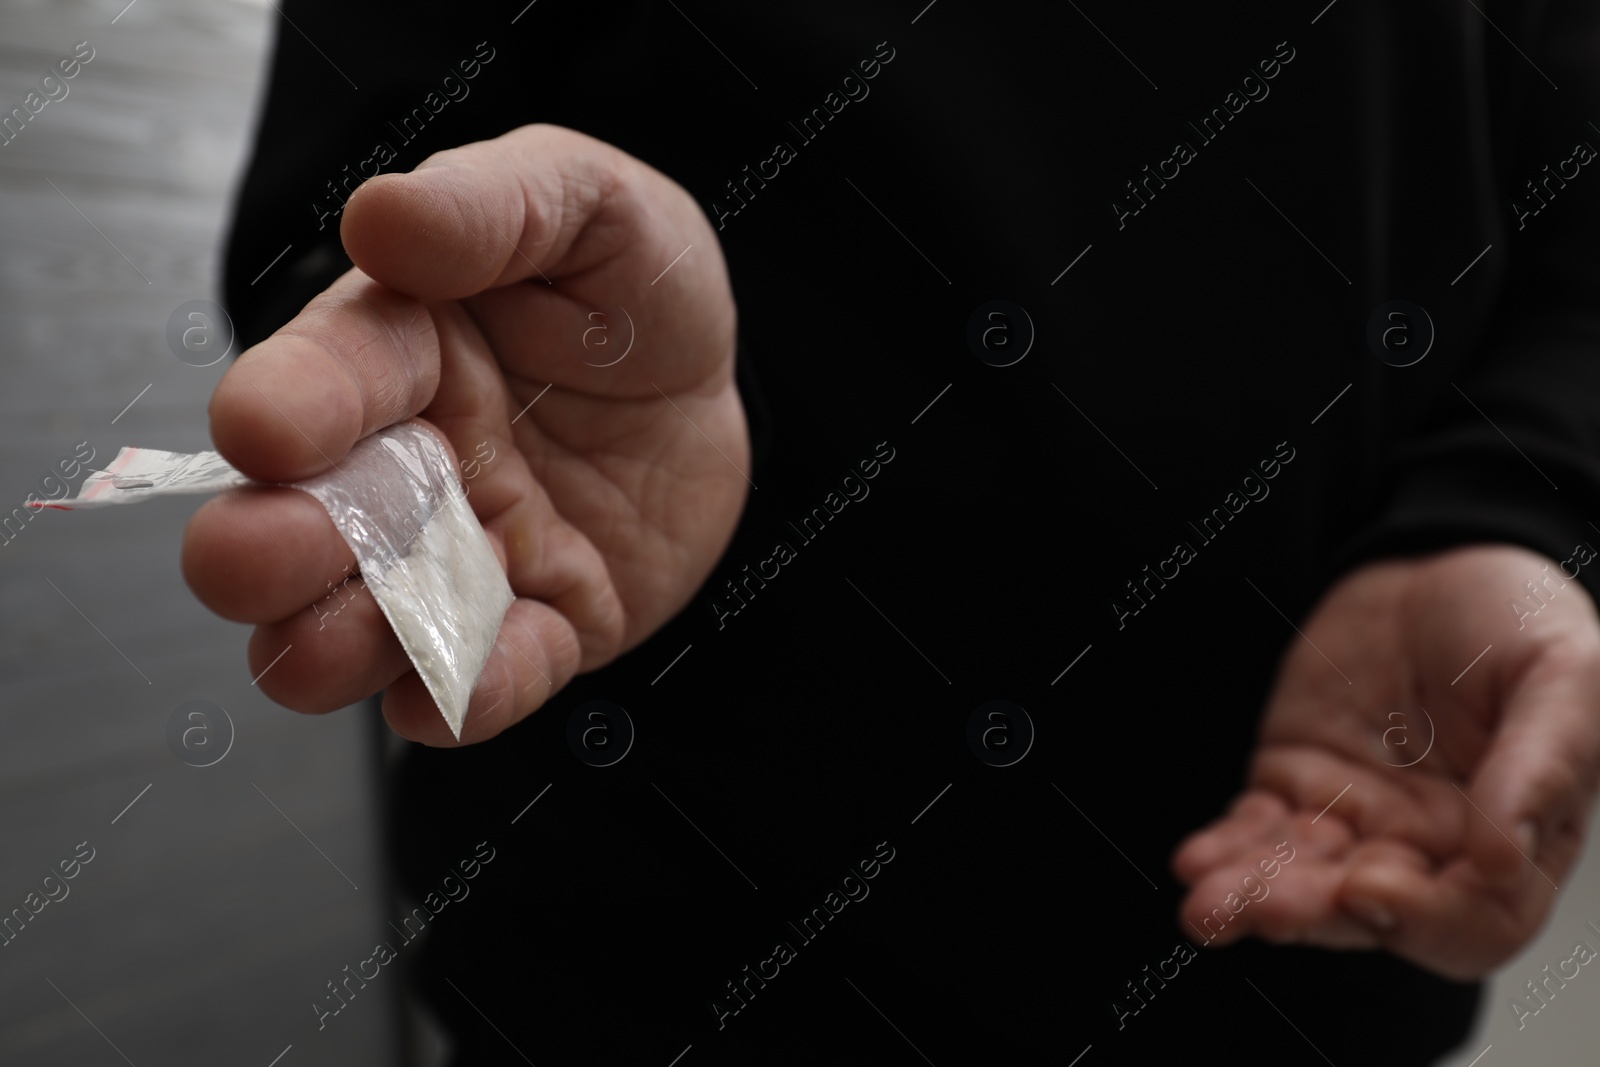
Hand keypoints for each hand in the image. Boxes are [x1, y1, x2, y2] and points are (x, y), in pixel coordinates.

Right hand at [182, 124, 747, 744]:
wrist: (712, 386)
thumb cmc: (632, 288)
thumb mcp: (589, 207)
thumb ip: (493, 206)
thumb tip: (383, 216)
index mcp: (400, 347)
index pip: (333, 372)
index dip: (293, 401)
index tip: (264, 429)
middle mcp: (411, 461)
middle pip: (313, 515)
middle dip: (270, 546)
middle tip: (249, 561)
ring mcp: (467, 553)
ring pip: (373, 617)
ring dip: (334, 641)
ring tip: (319, 652)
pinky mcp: (539, 621)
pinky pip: (496, 673)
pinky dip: (470, 692)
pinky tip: (445, 694)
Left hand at [1172, 545, 1599, 977]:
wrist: (1440, 567)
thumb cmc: (1519, 622)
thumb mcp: (1564, 674)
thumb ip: (1546, 763)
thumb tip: (1504, 858)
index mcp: (1516, 843)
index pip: (1476, 922)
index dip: (1424, 918)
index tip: (1369, 885)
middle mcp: (1432, 850)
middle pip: (1371, 913)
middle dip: (1313, 914)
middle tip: (1266, 907)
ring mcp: (1358, 822)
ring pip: (1302, 882)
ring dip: (1253, 894)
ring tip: (1206, 902)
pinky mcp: (1297, 786)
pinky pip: (1257, 833)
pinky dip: (1226, 849)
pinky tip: (1196, 859)